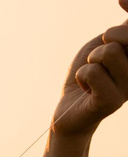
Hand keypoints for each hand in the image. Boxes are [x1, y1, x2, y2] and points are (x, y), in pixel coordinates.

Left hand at [42, 4, 127, 156]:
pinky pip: (93, 72)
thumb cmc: (89, 74)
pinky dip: (82, 75)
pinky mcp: (112, 101)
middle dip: (108, 37)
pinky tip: (85, 88)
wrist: (70, 111)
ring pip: (108, 51)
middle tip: (98, 55)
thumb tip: (126, 3)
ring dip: (91, 60)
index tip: (121, 1)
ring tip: (92, 73)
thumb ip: (122, 28)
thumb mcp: (104, 44)